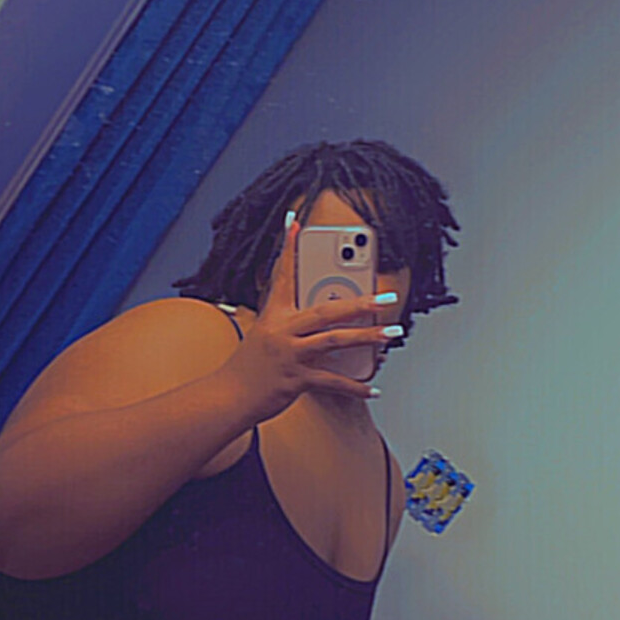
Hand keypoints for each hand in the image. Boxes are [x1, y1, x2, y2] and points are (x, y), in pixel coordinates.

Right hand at [223, 216, 398, 422]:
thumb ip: (292, 325)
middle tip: (386, 297)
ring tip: (391, 333)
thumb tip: (326, 322)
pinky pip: (332, 382)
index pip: (283, 275)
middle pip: (326, 310)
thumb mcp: (264, 335)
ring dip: (367, 337)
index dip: (288, 248)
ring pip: (334, 340)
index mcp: (274, 316)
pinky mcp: (295, 379)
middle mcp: (282, 331)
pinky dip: (355, 387)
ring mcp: (289, 355)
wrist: (228, 396)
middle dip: (360, 302)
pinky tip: (374, 389)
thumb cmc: (249, 367)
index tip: (294, 222)